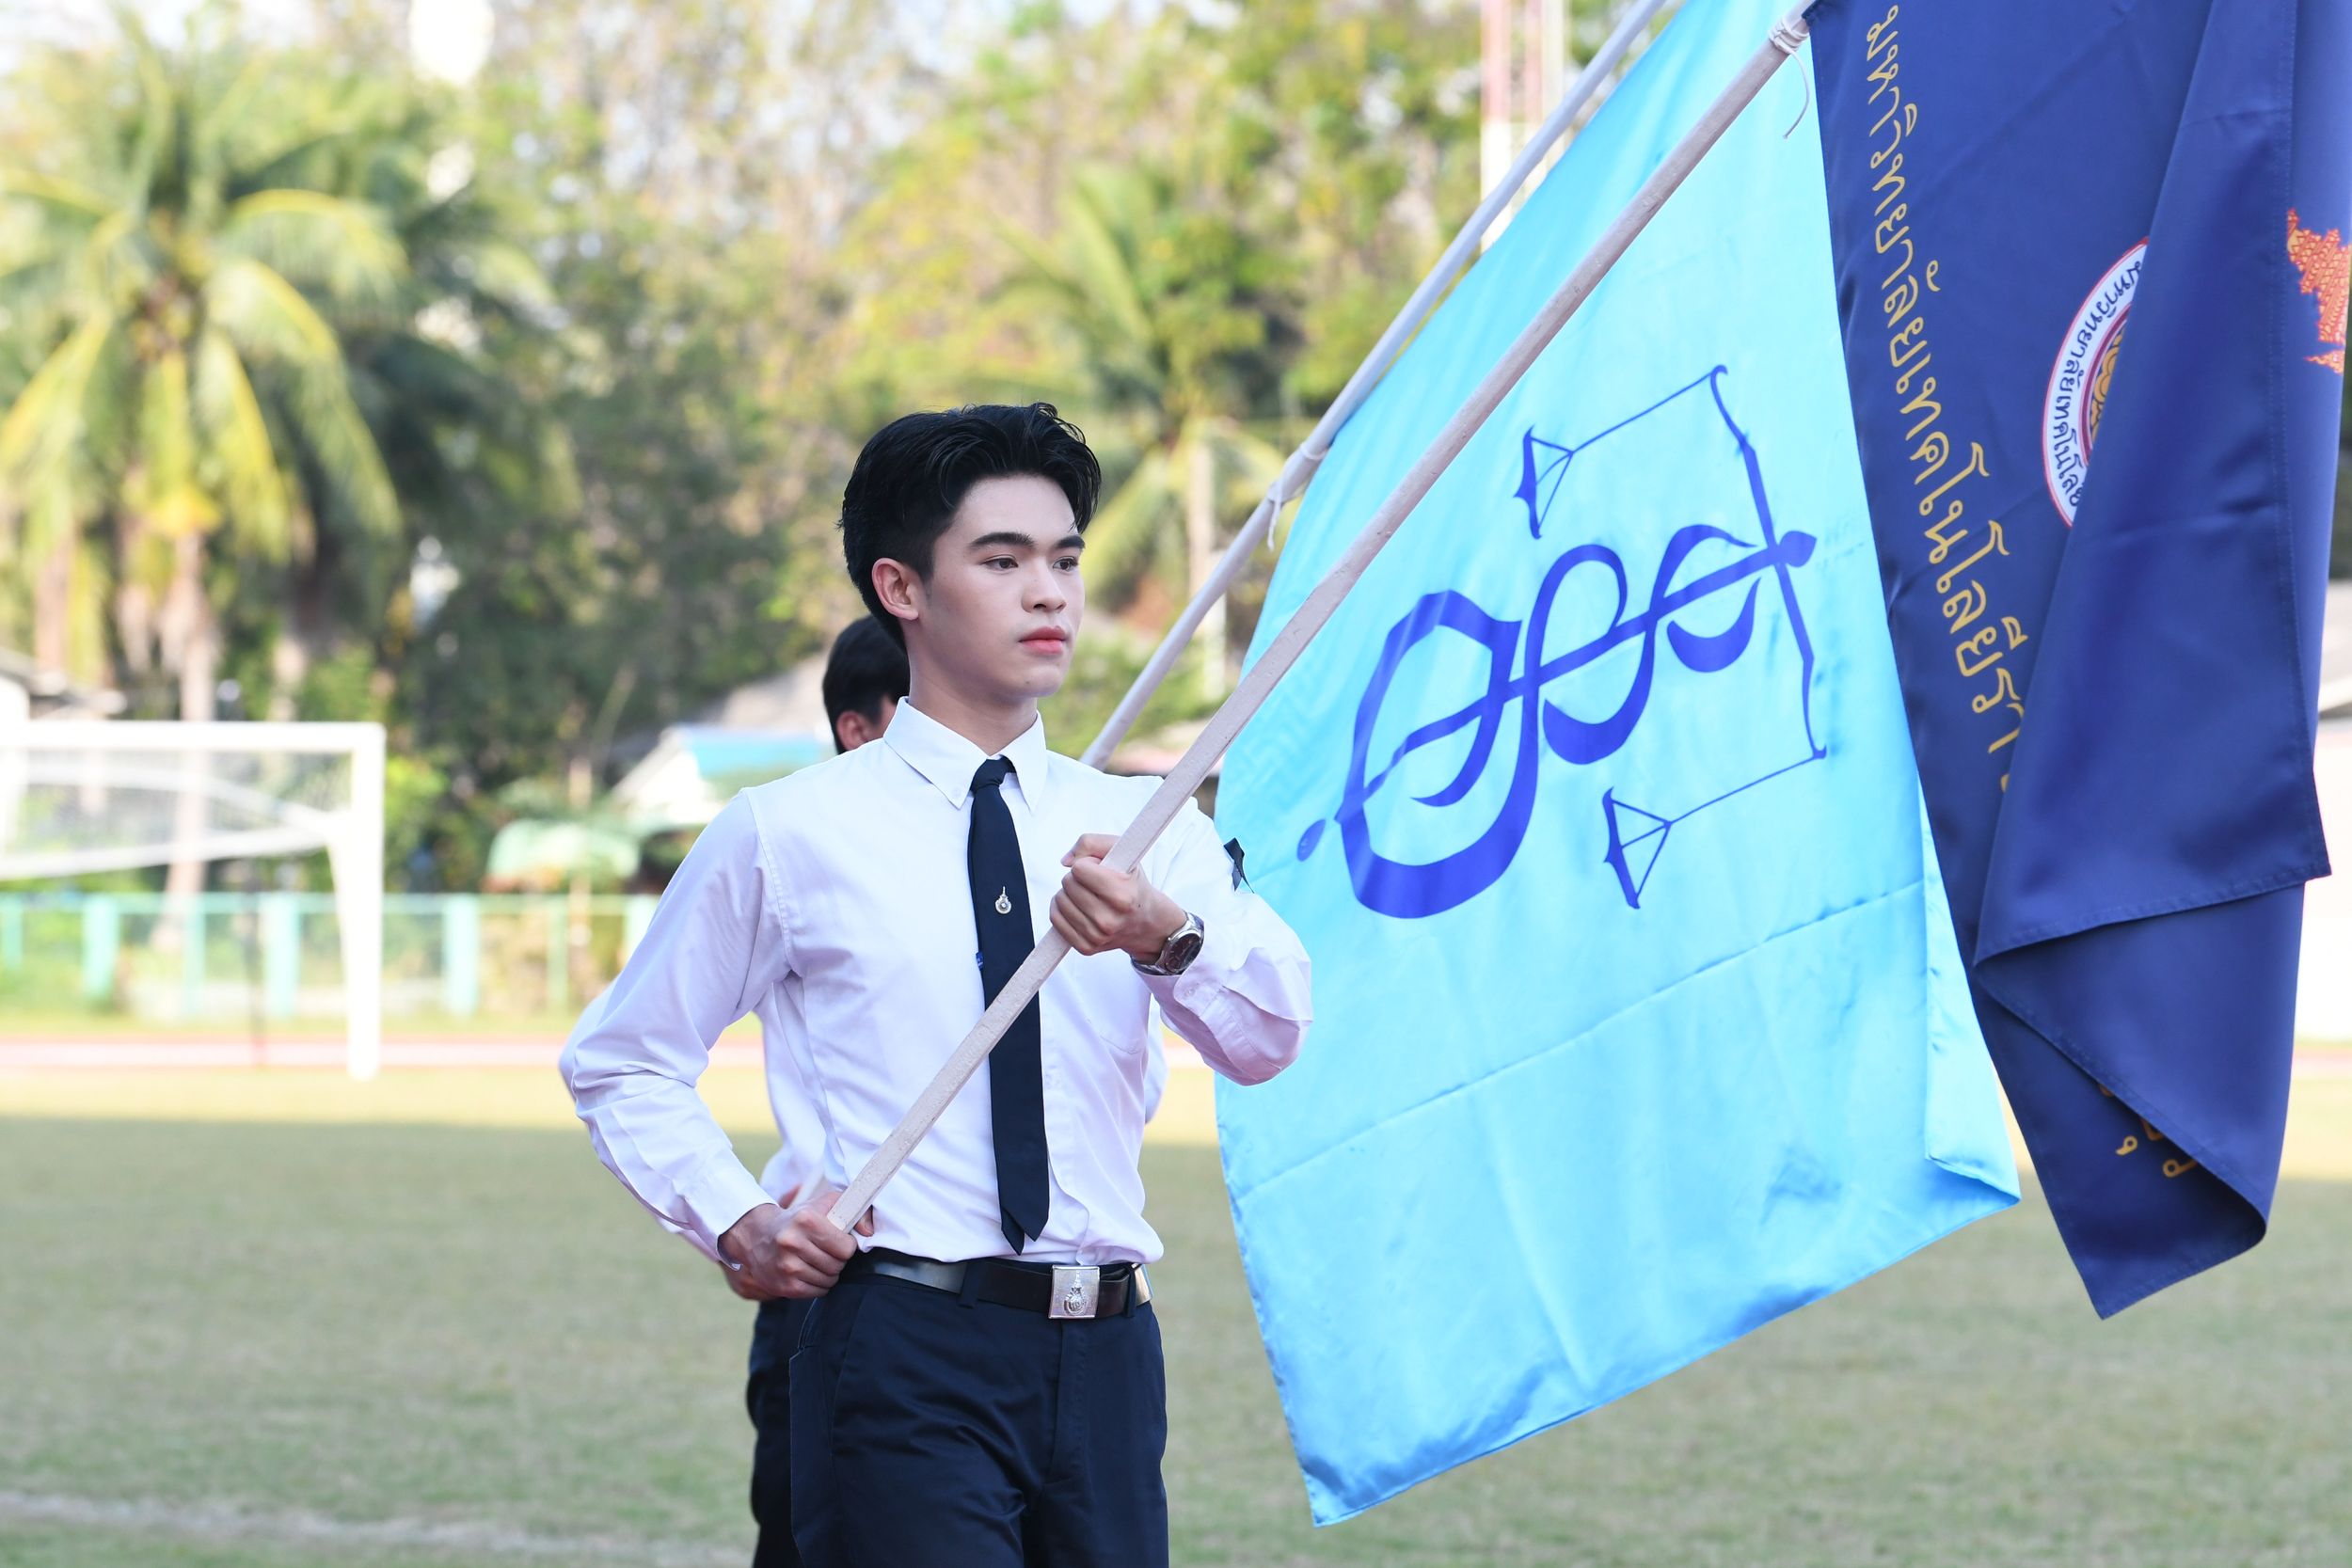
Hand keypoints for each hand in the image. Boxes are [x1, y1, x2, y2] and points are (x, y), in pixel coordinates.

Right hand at [718, 1188, 873, 1299]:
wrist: (759, 1237)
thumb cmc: (800, 1220)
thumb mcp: (826, 1204)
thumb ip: (855, 1210)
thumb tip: (869, 1231)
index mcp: (806, 1220)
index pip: (845, 1248)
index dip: (846, 1246)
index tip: (838, 1241)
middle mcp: (793, 1243)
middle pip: (837, 1265)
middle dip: (838, 1260)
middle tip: (827, 1252)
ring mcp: (786, 1266)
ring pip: (829, 1280)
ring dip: (829, 1273)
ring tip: (818, 1261)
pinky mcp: (783, 1286)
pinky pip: (817, 1292)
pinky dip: (818, 1285)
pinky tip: (809, 1272)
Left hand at [1055, 834, 1186, 962]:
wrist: (1146, 922)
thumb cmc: (1131, 884)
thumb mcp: (1123, 853)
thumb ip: (1092, 842)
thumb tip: (1066, 861)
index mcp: (1123, 896)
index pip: (1079, 869)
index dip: (1087, 864)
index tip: (1099, 869)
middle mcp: (1109, 920)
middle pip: (1068, 884)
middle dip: (1077, 878)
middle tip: (1094, 884)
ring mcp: (1097, 936)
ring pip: (1059, 900)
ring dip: (1069, 893)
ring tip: (1088, 895)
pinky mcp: (1086, 948)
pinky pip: (1055, 919)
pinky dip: (1061, 909)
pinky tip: (1076, 907)